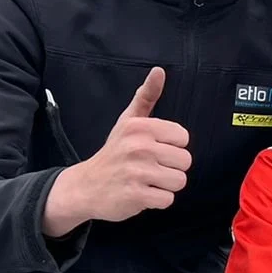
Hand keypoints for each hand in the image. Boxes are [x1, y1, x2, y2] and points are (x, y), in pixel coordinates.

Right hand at [43, 68, 190, 233]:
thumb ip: (146, 96)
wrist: (85, 185)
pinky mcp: (136, 195)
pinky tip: (142, 194)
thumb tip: (159, 71)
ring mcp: (137, 172)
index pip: (183, 138)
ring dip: (165, 186)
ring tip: (147, 181)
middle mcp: (139, 147)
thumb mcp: (127, 121)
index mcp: (140, 127)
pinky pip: (167, 200)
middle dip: (171, 168)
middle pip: (185, 161)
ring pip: (179, 181)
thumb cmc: (114, 152)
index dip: (172, 147)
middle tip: (150, 169)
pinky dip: (157, 201)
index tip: (154, 150)